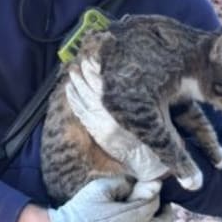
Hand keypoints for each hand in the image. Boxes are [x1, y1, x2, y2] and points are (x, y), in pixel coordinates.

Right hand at [47, 176, 171, 221]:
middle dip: (166, 211)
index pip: (153, 202)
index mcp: (134, 216)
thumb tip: (135, 183)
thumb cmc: (82, 211)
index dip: (154, 191)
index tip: (153, 184)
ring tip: (162, 218)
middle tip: (164, 203)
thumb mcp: (100, 189)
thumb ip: (122, 183)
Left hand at [65, 56, 168, 181]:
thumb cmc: (152, 136)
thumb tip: (133, 78)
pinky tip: (70, 92)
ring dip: (76, 86)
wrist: (146, 160)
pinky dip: (74, 102)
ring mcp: (100, 125)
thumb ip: (141, 97)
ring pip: (83, 102)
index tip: (92, 61)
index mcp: (122, 109)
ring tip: (73, 73)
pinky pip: (81, 114)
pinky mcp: (96, 132)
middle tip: (80, 63)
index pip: (104, 86)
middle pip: (91, 91)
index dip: (95, 72)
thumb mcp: (152, 112)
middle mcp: (108, 116)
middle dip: (84, 76)